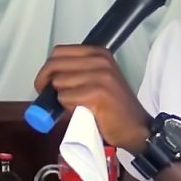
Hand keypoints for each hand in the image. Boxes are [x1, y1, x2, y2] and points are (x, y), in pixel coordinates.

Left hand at [34, 45, 151, 154]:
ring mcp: (100, 75)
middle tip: (47, 97)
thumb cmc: (114, 107)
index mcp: (99, 53)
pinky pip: (65, 98)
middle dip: (45, 82)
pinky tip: (81, 112)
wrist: (135, 128)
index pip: (59, 52)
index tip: (45, 83)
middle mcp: (100, 60)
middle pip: (55, 65)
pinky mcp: (97, 93)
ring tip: (75, 106)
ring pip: (59, 82)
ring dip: (61, 97)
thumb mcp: (98, 79)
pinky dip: (67, 108)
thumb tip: (47, 79)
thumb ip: (76, 72)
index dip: (47, 69)